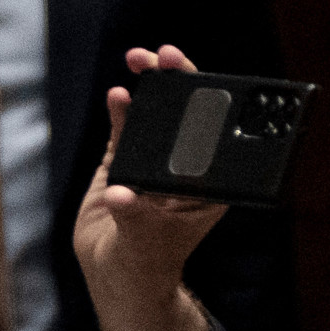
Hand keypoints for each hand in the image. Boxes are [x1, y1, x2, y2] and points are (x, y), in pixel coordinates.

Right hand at [73, 46, 230, 330]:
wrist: (117, 274)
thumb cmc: (145, 261)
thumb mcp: (144, 238)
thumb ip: (133, 214)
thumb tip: (121, 196)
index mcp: (206, 181)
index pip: (211, 132)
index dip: (206, 101)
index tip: (196, 81)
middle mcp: (183, 166)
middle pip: (184, 113)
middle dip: (176, 81)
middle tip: (164, 56)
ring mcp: (152, 162)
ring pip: (153, 115)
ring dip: (147, 87)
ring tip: (138, 59)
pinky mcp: (122, 163)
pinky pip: (123, 130)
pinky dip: (121, 110)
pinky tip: (118, 94)